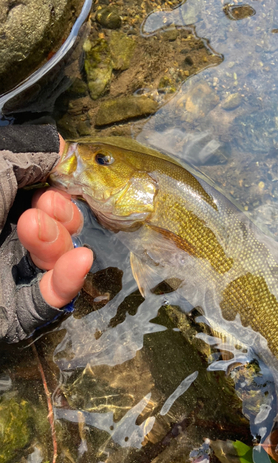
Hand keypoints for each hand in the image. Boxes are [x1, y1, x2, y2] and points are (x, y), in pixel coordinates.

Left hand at [17, 138, 92, 308]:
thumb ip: (34, 152)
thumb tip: (64, 151)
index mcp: (9, 207)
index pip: (52, 204)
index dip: (63, 196)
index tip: (58, 186)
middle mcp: (12, 239)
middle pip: (62, 232)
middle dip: (62, 218)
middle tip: (41, 209)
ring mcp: (14, 275)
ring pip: (59, 262)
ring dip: (57, 242)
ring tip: (32, 225)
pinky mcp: (14, 309)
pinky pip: (51, 301)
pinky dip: (69, 283)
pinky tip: (80, 262)